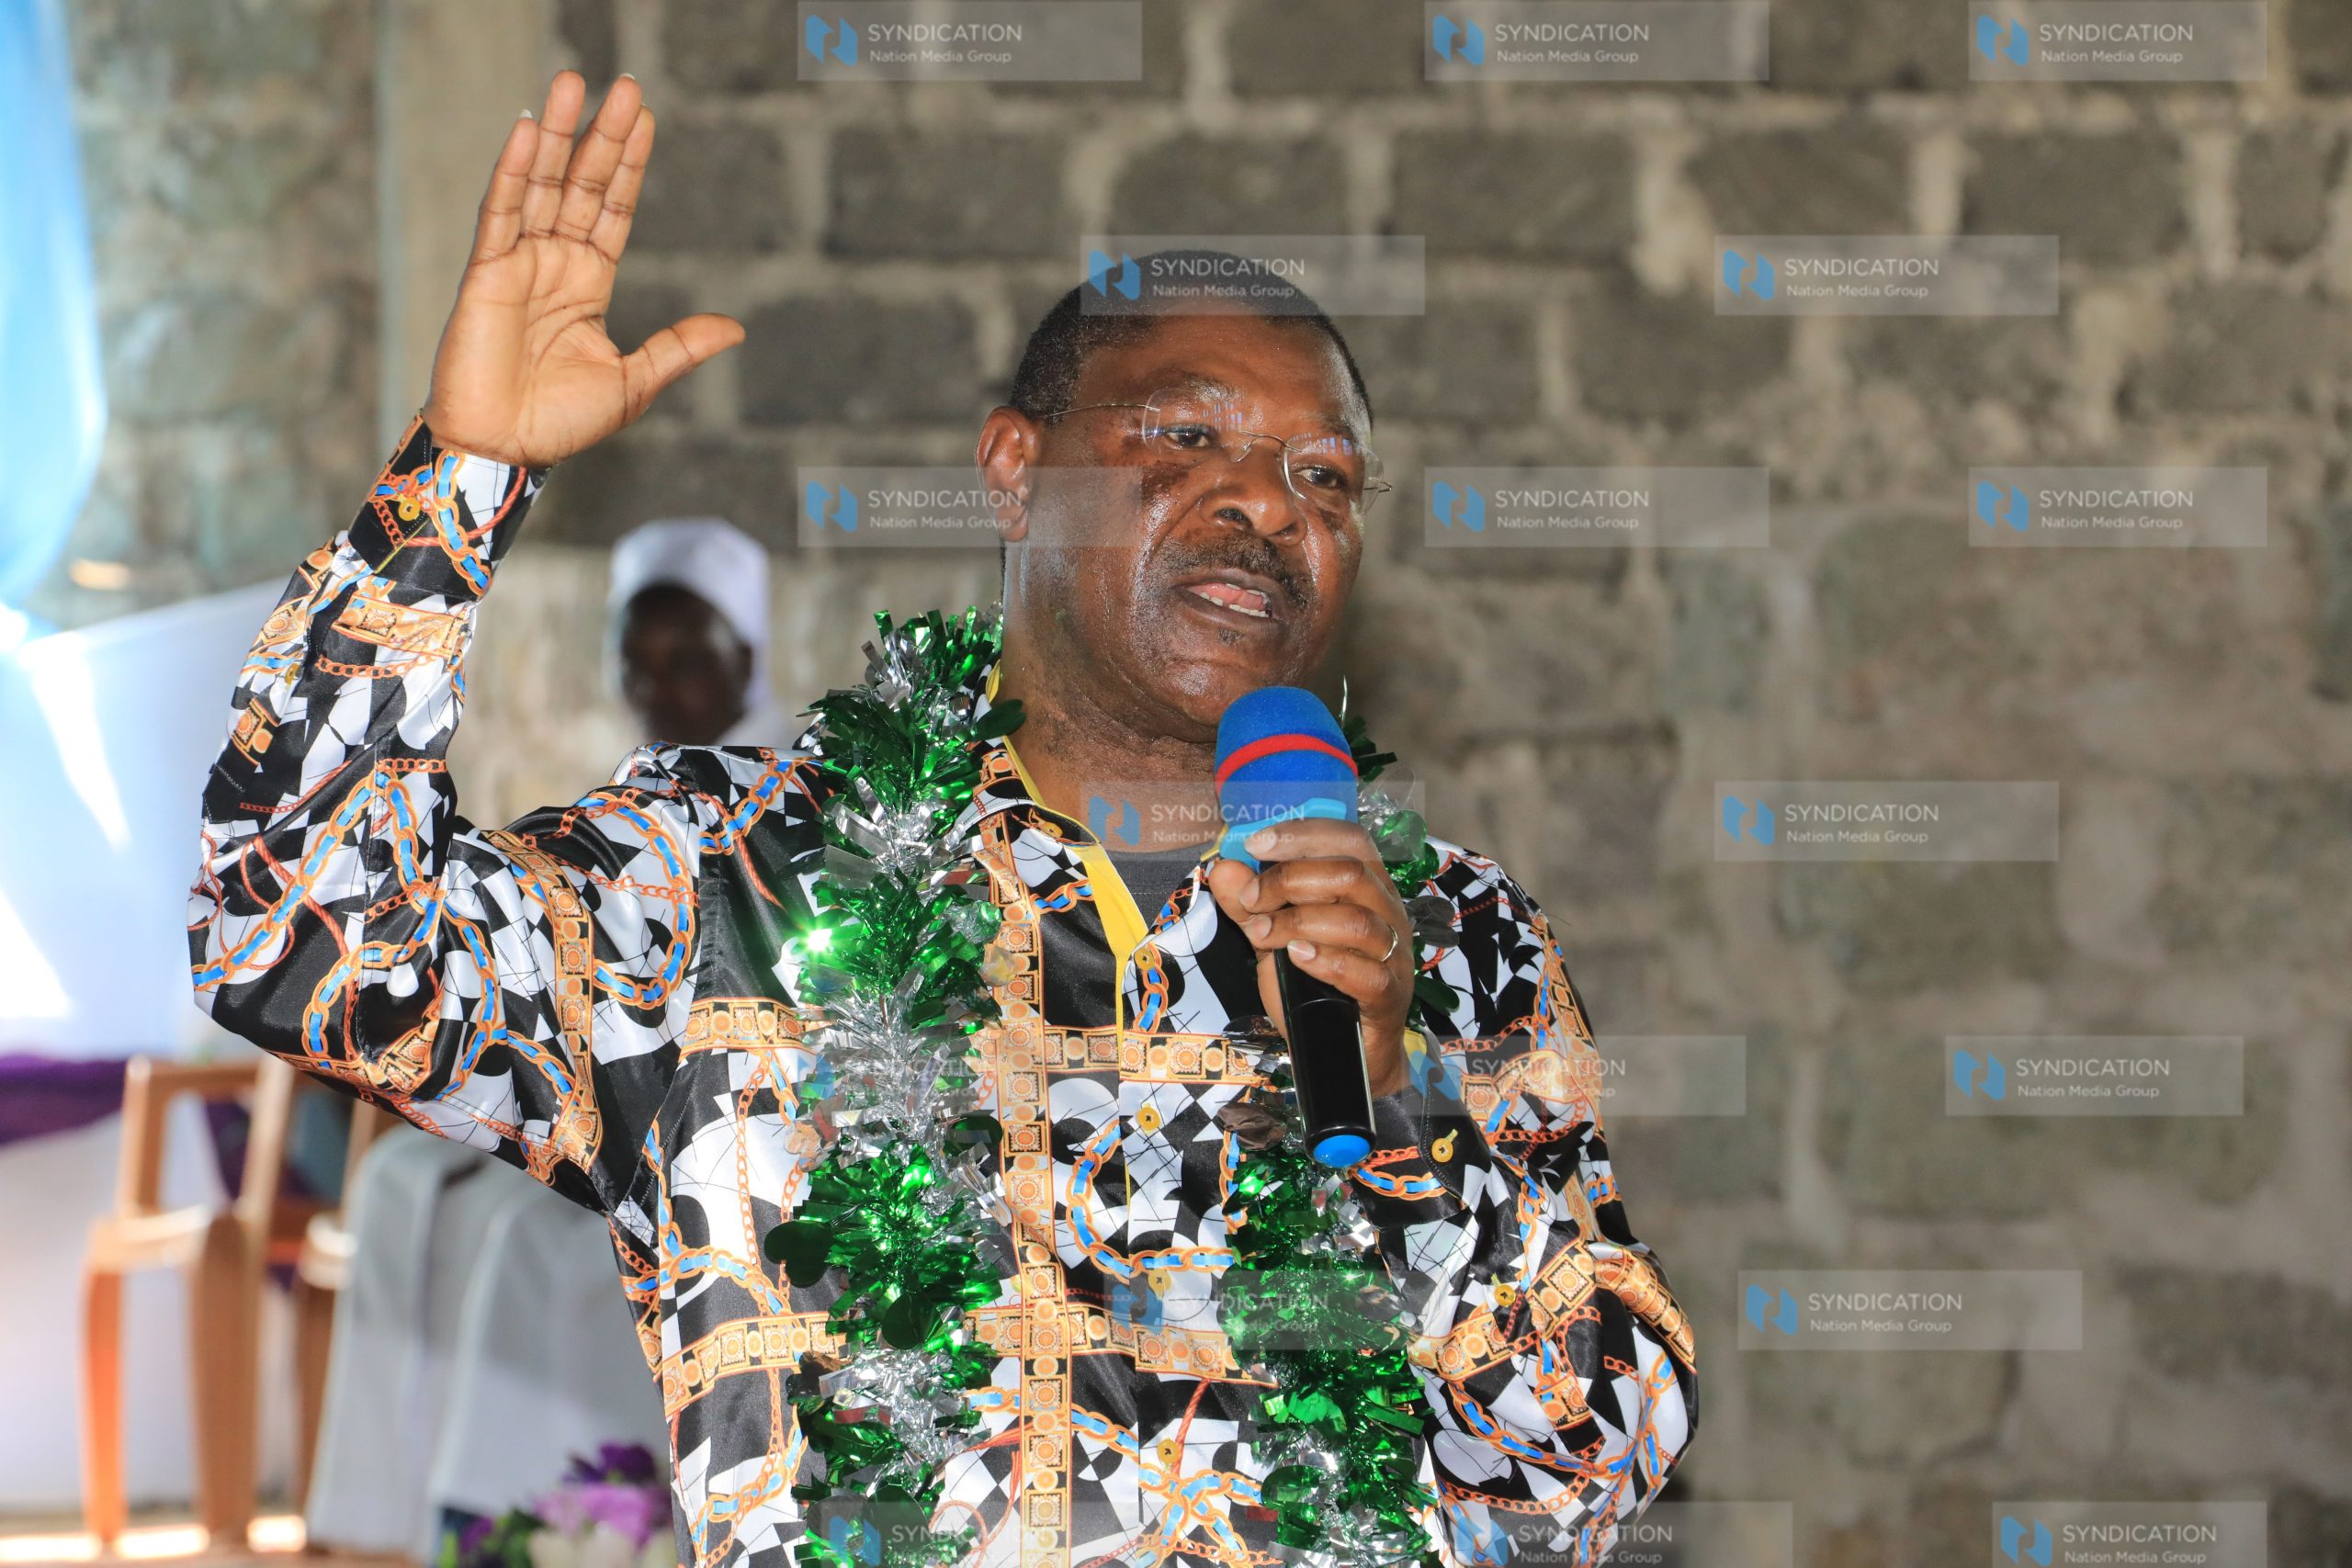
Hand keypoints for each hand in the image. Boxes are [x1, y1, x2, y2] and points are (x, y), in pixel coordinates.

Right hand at [418, 71, 744, 468]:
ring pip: (542, 185)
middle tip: (624, 85)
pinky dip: (514, 172)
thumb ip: (679, 347)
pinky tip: (529, 131)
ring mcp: (518, 263)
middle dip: (602, 135)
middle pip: (582, 184)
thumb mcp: (635, 382)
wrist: (505, 451)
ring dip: (557, 134)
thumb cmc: (559, 423)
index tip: (645, 118)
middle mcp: (554, 262)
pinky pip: (500, 212)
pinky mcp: (485, 273)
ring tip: (573, 83)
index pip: (614, 208)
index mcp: (589, 282)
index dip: (629, 164)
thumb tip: (736, 329)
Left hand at [1204, 818, 1414, 1098]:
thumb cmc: (1317, 988)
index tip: (1255, 844)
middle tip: (1251, 901)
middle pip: (1349, 873)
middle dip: (1289, 880)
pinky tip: (1296, 958)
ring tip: (1263, 936)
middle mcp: (1388, 913)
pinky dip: (1324, 960)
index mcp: (1367, 887)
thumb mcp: (1274, 940)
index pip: (1348, 839)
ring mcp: (1394, 954)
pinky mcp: (1389, 995)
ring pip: (1356, 920)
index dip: (1303, 834)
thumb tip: (1224, 868)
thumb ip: (1250, 905)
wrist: (1349, 1052)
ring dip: (1298, 922)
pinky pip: (1364, 972)